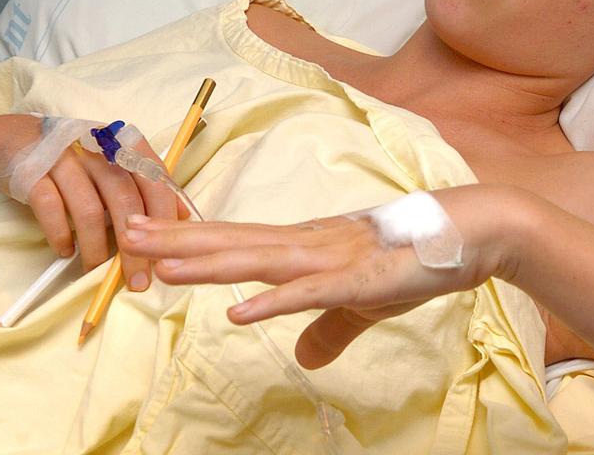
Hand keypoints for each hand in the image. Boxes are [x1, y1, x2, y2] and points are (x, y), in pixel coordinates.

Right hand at [0, 114, 184, 287]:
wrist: (10, 141)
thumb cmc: (74, 160)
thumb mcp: (112, 165)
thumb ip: (145, 186)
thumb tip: (182, 217)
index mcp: (123, 143)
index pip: (155, 178)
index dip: (165, 216)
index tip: (170, 251)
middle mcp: (96, 146)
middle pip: (125, 198)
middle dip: (135, 246)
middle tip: (138, 280)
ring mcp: (63, 157)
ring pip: (89, 208)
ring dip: (97, 247)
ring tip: (98, 271)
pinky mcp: (31, 172)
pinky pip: (51, 208)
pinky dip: (61, 235)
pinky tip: (67, 252)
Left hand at [118, 184, 523, 367]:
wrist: (468, 233)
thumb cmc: (414, 259)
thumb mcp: (364, 302)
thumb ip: (329, 329)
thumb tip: (306, 360)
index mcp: (305, 247)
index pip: (237, 242)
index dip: (189, 239)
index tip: (145, 235)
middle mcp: (308, 244)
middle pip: (233, 242)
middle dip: (178, 239)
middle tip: (124, 233)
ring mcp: (330, 259)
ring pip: (260, 261)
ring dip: (210, 264)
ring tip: (161, 265)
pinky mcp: (357, 279)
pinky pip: (308, 294)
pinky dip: (274, 302)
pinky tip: (240, 311)